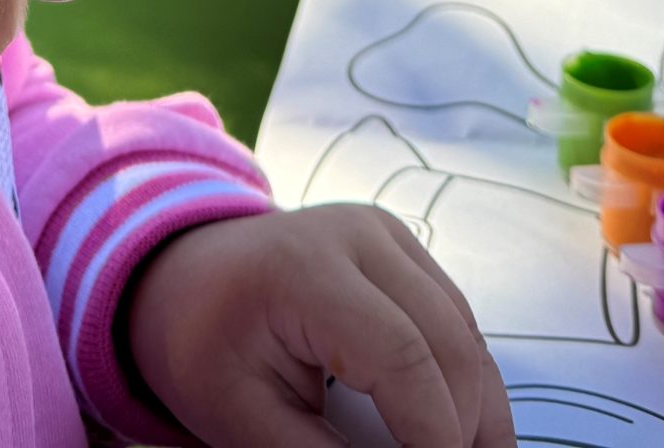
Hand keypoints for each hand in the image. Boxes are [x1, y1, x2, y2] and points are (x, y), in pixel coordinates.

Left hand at [126, 204, 511, 447]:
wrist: (186, 276)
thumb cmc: (202, 345)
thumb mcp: (241, 418)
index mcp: (305, 268)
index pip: (400, 355)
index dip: (435, 432)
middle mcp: (360, 236)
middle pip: (449, 340)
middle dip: (466, 426)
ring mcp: (388, 235)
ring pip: (466, 330)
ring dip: (477, 406)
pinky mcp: (404, 250)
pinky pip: (455, 319)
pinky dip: (465, 378)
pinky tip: (459, 428)